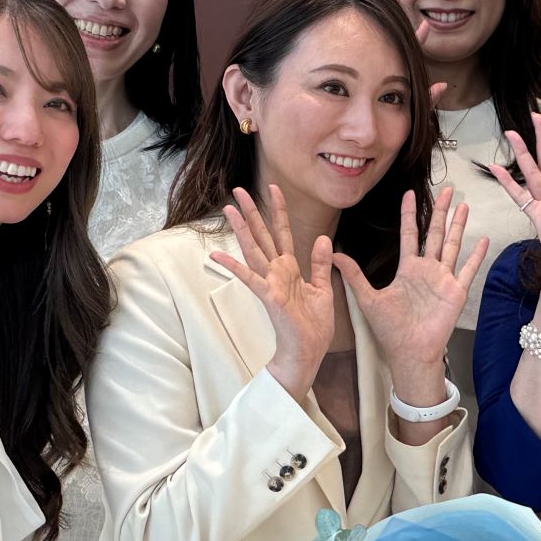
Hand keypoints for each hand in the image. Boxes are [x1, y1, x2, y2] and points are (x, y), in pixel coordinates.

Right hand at [209, 186, 337, 400]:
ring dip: (241, 230)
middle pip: (262, 236)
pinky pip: (250, 278)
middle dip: (251, 212)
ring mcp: (271, 283)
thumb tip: (323, 237)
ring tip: (227, 209)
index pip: (283, 233)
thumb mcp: (323, 289)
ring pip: (253, 250)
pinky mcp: (269, 296)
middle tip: (238, 189)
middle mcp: (277, 272)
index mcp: (290, 268)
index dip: (278, 210)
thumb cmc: (313, 325)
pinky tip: (216, 256)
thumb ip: (320, 263)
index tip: (274, 188)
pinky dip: (233, 266)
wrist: (308, 352)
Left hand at [333, 188, 489, 387]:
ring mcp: (443, 280)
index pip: (409, 234)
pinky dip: (476, 255)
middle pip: (435, 233)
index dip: (409, 214)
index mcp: (408, 269)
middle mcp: (427, 270)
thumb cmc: (390, 330)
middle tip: (446, 189)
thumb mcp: (368, 298)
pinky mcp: (456, 292)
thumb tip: (333, 254)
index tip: (409, 194)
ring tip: (463, 206)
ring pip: (452, 245)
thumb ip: (354, 275)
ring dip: (458, 226)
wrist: (409, 353)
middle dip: (440, 211)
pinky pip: (467, 269)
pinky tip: (483, 239)